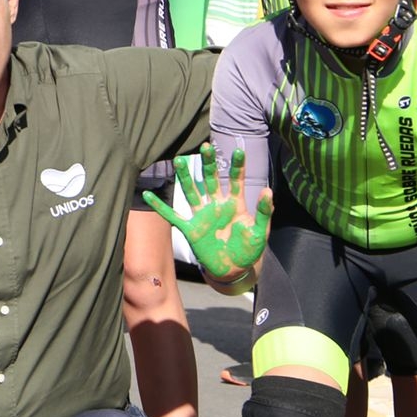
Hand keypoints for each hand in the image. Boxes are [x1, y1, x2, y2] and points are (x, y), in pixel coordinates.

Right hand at [145, 143, 271, 282]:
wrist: (234, 269)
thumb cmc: (249, 249)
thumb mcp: (261, 232)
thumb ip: (264, 212)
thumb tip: (268, 190)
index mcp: (234, 204)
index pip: (236, 180)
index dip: (237, 166)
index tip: (239, 151)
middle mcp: (216, 205)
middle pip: (211, 179)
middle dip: (208, 163)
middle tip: (205, 146)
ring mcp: (202, 216)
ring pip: (192, 191)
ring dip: (185, 177)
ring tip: (179, 160)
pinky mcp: (191, 229)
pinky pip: (173, 215)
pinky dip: (160, 206)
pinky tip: (147, 195)